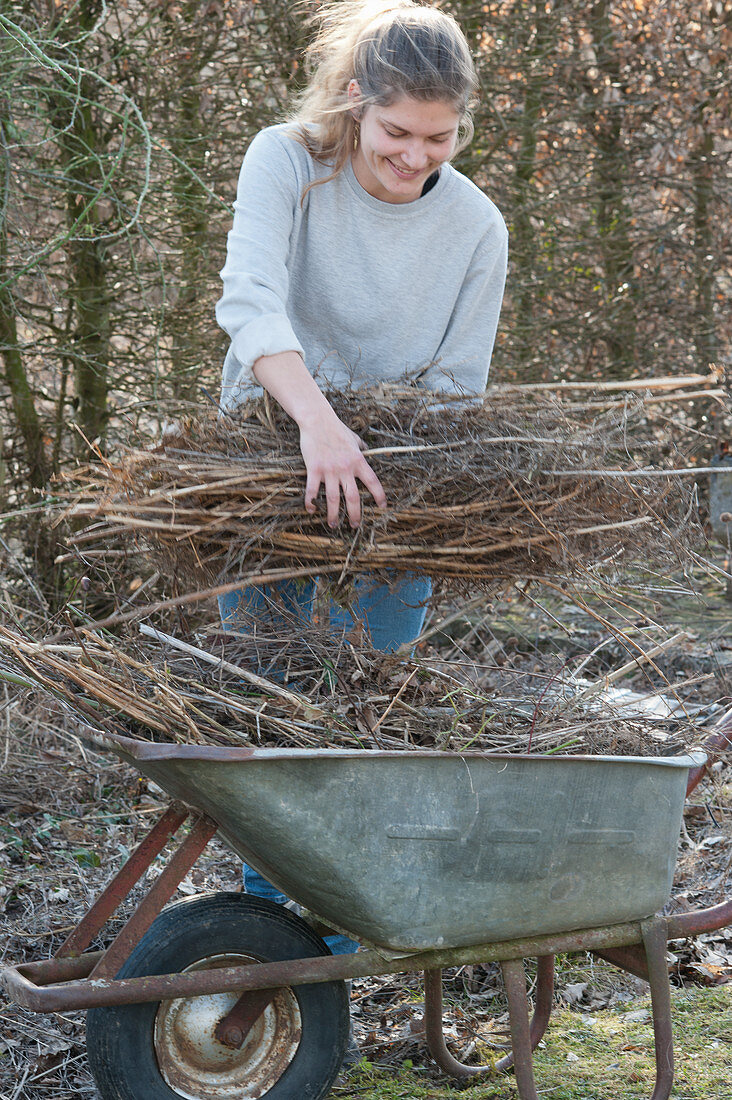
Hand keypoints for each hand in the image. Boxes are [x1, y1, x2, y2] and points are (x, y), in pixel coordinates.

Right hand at [251, 351, 386, 527]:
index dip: (379, 496)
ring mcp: (330, 470)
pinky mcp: (314, 469)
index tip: (383, 506)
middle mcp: (346, 468)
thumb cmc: (335, 428)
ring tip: (333, 525)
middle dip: (355, 515)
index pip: (373, 482)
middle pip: (353, 497)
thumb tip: (366, 449)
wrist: (317, 420)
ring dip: (333, 515)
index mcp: (358, 461)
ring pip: (333, 499)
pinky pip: (313, 491)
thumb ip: (361, 446)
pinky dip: (311, 502)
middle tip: (354, 525)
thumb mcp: (353, 437)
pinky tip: (311, 509)